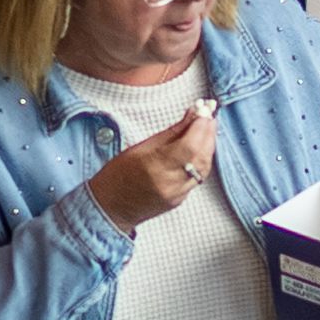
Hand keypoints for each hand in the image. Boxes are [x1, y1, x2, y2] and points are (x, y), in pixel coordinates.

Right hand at [86, 107, 219, 231]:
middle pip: (201, 155)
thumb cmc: (118, 174)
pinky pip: (198, 177)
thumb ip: (171, 132)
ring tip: (207, 129)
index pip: (189, 145)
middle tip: (209, 116)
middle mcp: (169, 182)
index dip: (201, 127)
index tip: (205, 111)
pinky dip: (201, 160)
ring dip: (208, 146)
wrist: (110, 208)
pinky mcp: (180, 200)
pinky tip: (200, 149)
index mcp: (156, 166)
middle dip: (208, 133)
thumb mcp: (140, 147)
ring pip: (203, 167)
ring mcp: (177, 194)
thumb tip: (192, 115)